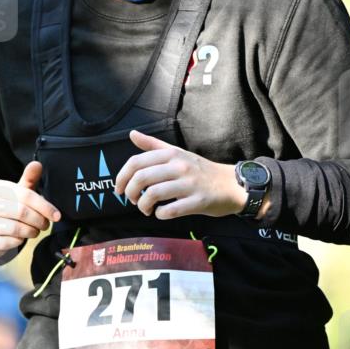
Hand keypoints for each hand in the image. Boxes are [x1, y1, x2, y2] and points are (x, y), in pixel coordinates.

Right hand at [0, 162, 60, 260]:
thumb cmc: (6, 210)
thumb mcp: (18, 194)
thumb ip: (29, 180)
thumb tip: (36, 164)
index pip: (26, 195)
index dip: (44, 206)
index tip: (56, 216)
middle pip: (21, 211)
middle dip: (38, 220)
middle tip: (45, 225)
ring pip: (14, 228)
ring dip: (30, 232)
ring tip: (34, 231)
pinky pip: (5, 242)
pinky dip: (18, 241)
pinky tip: (20, 239)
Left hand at [114, 130, 248, 220]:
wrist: (230, 184)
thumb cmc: (200, 170)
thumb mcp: (177, 153)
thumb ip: (153, 145)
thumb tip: (132, 134)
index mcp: (171, 154)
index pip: (136, 162)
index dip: (122, 177)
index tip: (119, 189)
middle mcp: (179, 166)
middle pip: (142, 178)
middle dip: (130, 193)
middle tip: (133, 201)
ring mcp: (190, 184)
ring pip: (154, 194)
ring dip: (144, 206)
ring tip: (146, 209)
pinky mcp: (198, 201)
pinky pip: (171, 210)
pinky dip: (160, 214)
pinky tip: (161, 213)